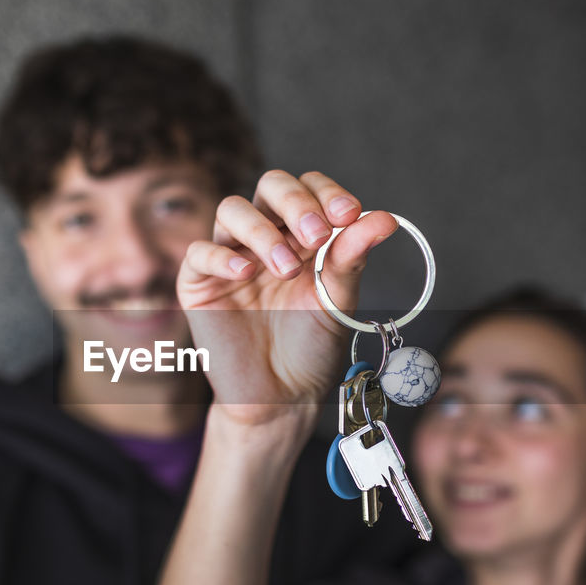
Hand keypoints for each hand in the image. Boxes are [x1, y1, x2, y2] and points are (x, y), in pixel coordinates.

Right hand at [179, 170, 397, 425]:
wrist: (282, 398)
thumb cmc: (311, 348)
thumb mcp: (338, 300)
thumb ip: (352, 257)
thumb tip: (385, 218)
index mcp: (303, 235)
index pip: (310, 188)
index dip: (327, 194)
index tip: (349, 215)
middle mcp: (267, 237)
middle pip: (271, 186)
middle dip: (295, 203)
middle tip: (315, 234)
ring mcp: (231, 256)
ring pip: (232, 210)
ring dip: (262, 231)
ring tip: (284, 269)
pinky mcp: (199, 283)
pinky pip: (200, 252)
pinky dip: (222, 256)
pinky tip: (245, 274)